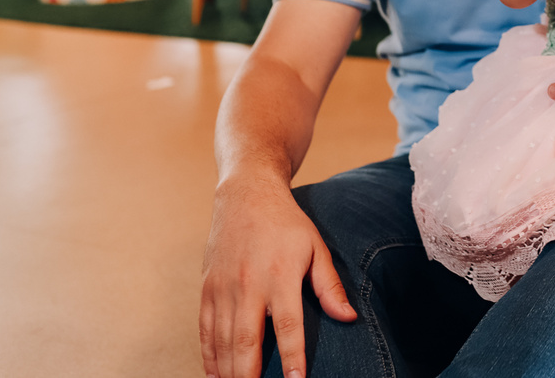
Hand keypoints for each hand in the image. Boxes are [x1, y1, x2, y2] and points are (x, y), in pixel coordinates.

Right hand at [200, 176, 356, 377]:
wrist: (246, 195)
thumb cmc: (287, 224)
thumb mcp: (316, 247)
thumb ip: (329, 285)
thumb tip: (348, 318)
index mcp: (280, 275)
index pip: (288, 326)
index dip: (291, 358)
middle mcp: (248, 284)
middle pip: (246, 341)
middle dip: (250, 376)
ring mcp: (223, 288)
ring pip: (223, 341)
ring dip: (228, 372)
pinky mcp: (206, 289)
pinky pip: (205, 330)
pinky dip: (208, 357)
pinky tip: (215, 376)